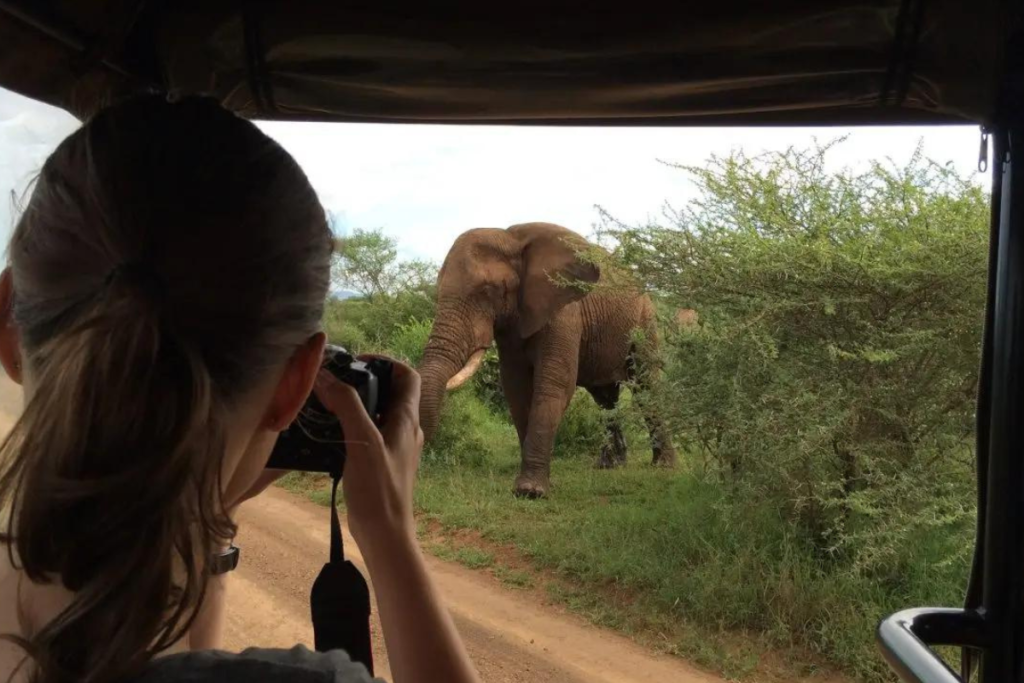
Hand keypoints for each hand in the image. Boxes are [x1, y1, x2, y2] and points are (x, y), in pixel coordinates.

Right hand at [314, 356, 423, 551]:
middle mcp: (404, 430)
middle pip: (389, 392)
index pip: (406, 376)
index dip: (385, 362)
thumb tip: (326, 376)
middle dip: (362, 381)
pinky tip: (328, 433)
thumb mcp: (362, 441)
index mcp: (407, 420)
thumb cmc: (379, 490)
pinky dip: (350, 426)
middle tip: (333, 382)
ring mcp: (393, 447)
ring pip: (376, 413)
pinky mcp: (380, 463)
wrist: (385, 534)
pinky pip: (368, 434)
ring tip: (326, 403)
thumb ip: (347, 406)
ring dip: (354, 404)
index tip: (356, 362)